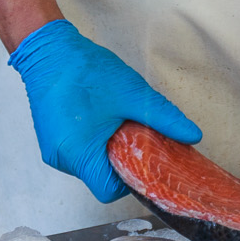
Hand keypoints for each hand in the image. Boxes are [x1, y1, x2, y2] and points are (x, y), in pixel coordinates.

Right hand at [9, 19, 201, 202]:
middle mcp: (61, 158)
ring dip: (105, 149)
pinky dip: (92, 142)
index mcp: (79, 153)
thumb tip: (192, 135)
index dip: (129, 178)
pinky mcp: (50, 140)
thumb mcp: (133, 95)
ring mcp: (52, 150)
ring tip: (112, 120)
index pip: (108, 191)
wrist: (47, 50)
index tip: (140, 157)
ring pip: (89, 165)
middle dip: (120, 160)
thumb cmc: (84, 70)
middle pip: (99, 178)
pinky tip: (98, 118)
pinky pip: (77, 152)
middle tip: (130, 132)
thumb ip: (165, 118)